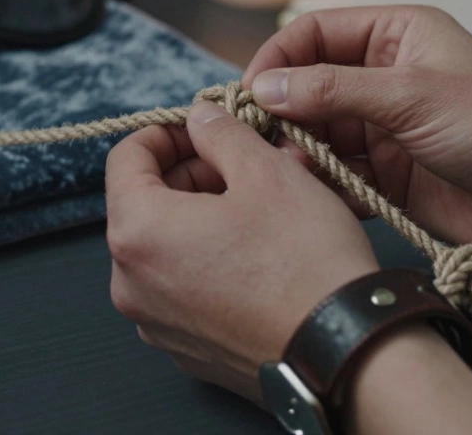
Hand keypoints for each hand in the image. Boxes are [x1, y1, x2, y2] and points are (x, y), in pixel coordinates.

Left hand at [105, 101, 379, 400]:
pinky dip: (211, 261)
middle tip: (244, 162)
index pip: (125, 159)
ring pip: (166, 248)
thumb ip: (221, 135)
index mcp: (137, 233)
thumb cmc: (305, 259)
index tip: (204, 127)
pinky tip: (259, 253)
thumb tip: (200, 118)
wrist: (346, 352)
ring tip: (260, 204)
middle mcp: (130, 285)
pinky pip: (185, 289)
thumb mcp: (266, 172)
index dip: (167, 132)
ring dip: (204, 216)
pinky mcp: (187, 350)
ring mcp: (156, 324)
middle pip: (144, 204)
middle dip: (191, 173)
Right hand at [243, 6, 471, 250]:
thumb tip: (265, 88)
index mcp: (397, 35)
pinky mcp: (387, 174)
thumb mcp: (412, 96)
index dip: (278, 59)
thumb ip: (333, 91)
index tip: (250, 94)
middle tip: (257, 138)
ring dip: (298, 150)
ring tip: (286, 168)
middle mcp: (385, 76)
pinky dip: (319, 182)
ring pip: (317, 132)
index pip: (315, 34)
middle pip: (308, 85)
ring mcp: (385, 127)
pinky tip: (309, 192)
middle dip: (281, 110)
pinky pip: (337, 173)